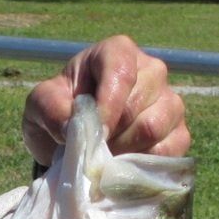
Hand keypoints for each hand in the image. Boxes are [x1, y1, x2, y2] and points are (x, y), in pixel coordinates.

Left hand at [22, 34, 189, 167]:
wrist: (72, 138)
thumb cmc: (59, 111)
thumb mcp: (40, 105)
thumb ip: (50, 108)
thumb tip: (74, 128)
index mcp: (117, 52)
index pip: (121, 73)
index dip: (107, 107)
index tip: (92, 133)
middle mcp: (152, 71)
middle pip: (137, 106)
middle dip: (109, 135)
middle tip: (89, 149)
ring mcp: (170, 102)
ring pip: (154, 128)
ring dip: (123, 152)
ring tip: (103, 157)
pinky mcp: (179, 133)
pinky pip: (168, 152)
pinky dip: (142, 167)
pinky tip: (122, 167)